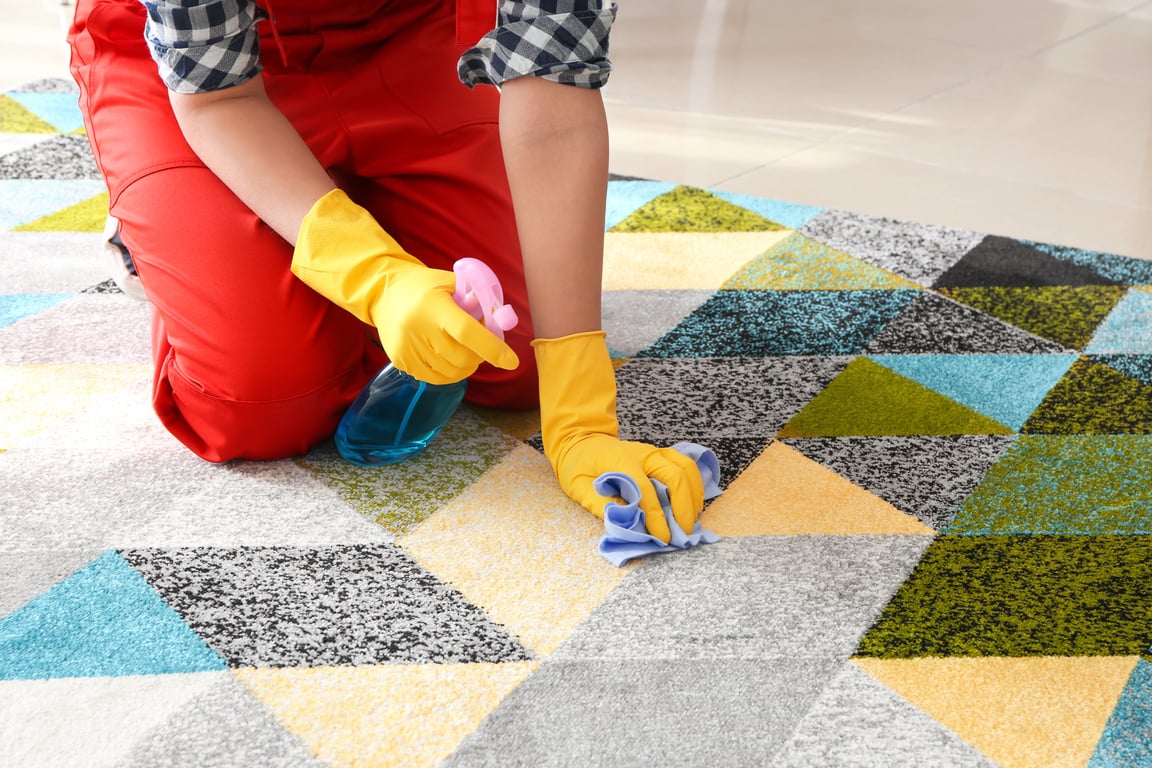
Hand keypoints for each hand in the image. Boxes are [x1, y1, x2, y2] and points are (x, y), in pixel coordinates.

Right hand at [291, 189, 518, 383]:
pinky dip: (449, 372)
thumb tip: (500, 319)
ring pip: (451, 373)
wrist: (382, 293)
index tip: (512, 362)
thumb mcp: (450, 283)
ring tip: (462, 349)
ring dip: (466, 366)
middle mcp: (418, 329)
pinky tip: (448, 357)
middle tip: (480, 346)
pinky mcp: (401, 361)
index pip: (467, 333)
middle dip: (480, 357)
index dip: (492, 349)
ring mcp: (407, 348)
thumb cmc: (423, 286)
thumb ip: (476, 299)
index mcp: (434, 306)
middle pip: (461, 358)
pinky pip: (435, 378)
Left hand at [534, 331, 704, 543]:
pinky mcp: (660, 454)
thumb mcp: (578, 486)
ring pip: (686, 467)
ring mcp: (654, 452)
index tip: (663, 538)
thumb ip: (598, 503)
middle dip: (684, 507)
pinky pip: (686, 464)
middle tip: (684, 532)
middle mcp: (643, 454)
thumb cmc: (578, 465)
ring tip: (693, 519)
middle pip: (674, 477)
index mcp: (621, 462)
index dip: (657, 518)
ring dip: (694, 494)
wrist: (580, 440)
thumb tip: (624, 519)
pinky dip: (695, 482)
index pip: (646, 493)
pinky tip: (694, 501)